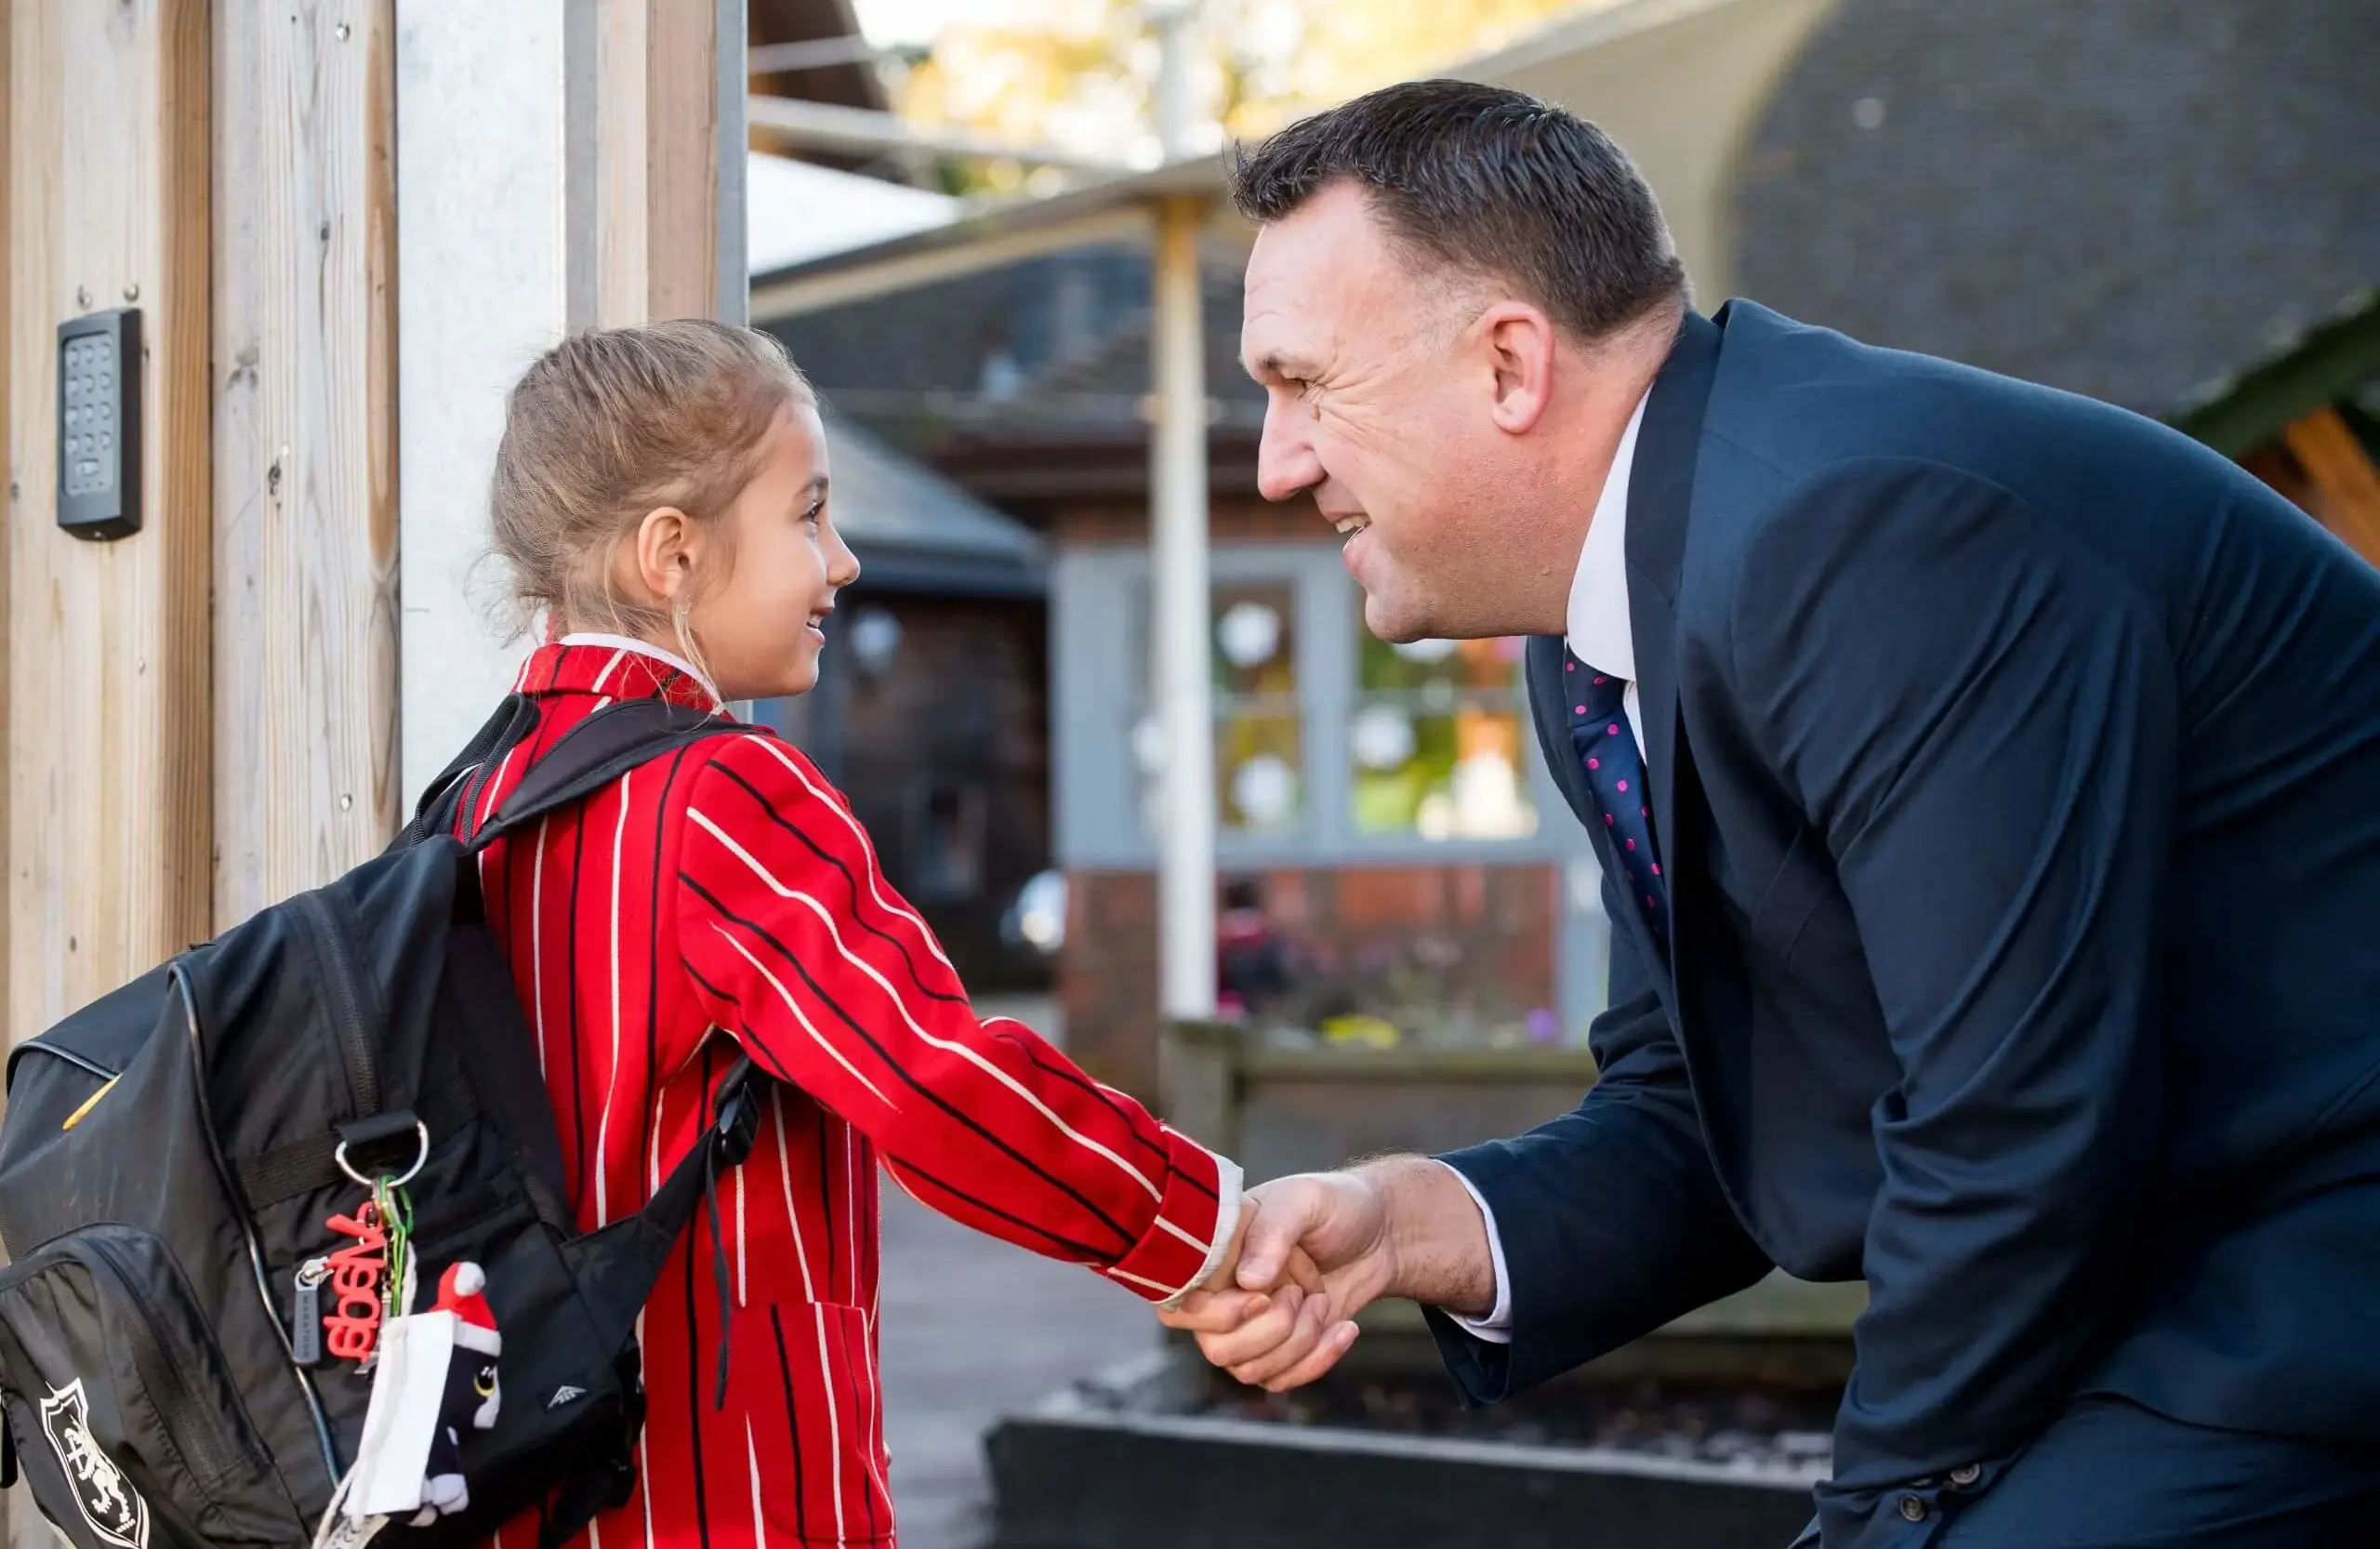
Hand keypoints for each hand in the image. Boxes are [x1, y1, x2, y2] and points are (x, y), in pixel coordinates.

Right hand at [1159, 1171, 1396, 1391]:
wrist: (1380, 1235)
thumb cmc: (1335, 1207)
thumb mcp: (1305, 1201)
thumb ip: (1274, 1232)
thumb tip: (1249, 1282)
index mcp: (1210, 1253)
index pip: (1179, 1305)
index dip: (1219, 1314)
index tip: (1264, 1296)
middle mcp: (1219, 1294)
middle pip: (1217, 1348)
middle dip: (1273, 1330)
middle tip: (1302, 1292)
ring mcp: (1246, 1327)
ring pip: (1250, 1370)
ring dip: (1300, 1342)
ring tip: (1323, 1301)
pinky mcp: (1276, 1351)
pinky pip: (1280, 1380)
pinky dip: (1318, 1360)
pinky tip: (1344, 1328)